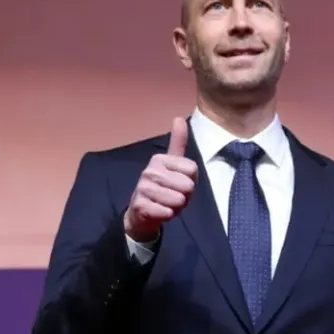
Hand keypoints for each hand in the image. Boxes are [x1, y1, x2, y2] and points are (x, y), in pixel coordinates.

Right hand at [124, 117, 197, 241]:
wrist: (141, 214)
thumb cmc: (163, 188)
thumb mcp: (173, 165)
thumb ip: (178, 142)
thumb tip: (178, 117)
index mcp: (159, 159)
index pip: (193, 170)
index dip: (191, 181)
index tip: (179, 183)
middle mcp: (149, 171)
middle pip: (188, 185)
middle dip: (186, 196)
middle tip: (173, 196)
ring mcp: (143, 188)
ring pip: (178, 200)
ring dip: (177, 207)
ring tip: (166, 204)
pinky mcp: (140, 206)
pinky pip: (167, 212)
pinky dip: (168, 215)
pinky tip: (159, 212)